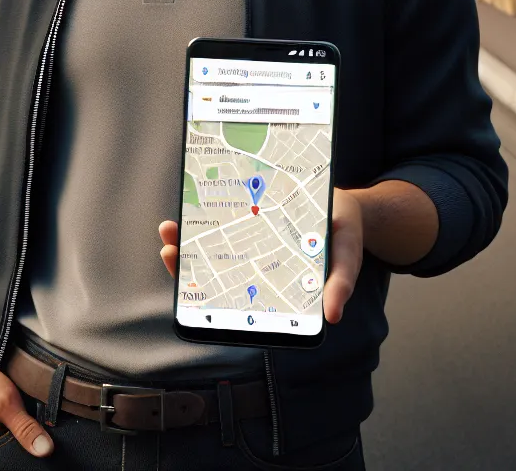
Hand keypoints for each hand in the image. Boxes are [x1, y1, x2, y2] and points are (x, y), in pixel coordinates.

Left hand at [157, 187, 366, 324]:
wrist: (345, 198)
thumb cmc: (345, 232)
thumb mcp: (347, 256)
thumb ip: (341, 282)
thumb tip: (332, 316)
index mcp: (276, 281)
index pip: (239, 299)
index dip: (213, 300)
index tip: (190, 293)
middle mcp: (257, 263)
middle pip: (215, 272)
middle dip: (187, 266)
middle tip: (169, 251)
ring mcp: (250, 238)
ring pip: (211, 246)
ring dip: (186, 239)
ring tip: (168, 228)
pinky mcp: (248, 214)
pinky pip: (219, 219)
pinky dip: (200, 215)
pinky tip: (186, 205)